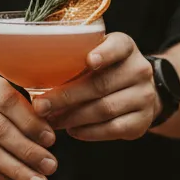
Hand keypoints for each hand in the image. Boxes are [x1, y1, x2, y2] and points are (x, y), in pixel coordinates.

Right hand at [0, 74, 57, 179]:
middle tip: (51, 166)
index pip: (8, 102)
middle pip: (0, 130)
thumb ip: (30, 113)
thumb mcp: (11, 101)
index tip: (51, 140)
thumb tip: (50, 137)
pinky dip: (8, 179)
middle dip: (28, 151)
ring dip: (19, 171)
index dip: (31, 122)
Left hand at [32, 33, 160, 140]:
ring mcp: (144, 96)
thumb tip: (35, 76)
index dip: (104, 54)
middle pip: (100, 85)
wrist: (141, 93)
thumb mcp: (97, 56)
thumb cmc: (106, 72)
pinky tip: (72, 130)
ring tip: (51, 120)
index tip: (88, 61)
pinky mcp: (142, 121)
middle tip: (40, 105)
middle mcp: (140, 70)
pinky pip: (113, 129)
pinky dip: (89, 132)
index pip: (118, 46)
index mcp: (126, 47)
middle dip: (66, 97)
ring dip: (73, 117)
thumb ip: (76, 60)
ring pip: (104, 109)